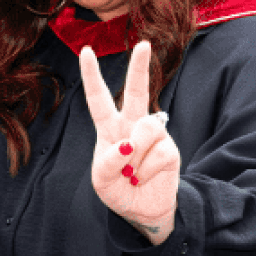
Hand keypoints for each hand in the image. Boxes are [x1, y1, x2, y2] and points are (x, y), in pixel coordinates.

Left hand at [79, 41, 181, 244]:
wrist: (144, 211)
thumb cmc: (118, 190)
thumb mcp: (101, 180)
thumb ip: (107, 161)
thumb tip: (127, 144)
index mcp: (109, 128)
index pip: (98, 99)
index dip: (91, 76)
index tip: (85, 51)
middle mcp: (132, 125)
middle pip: (135, 92)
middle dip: (140, 68)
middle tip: (144, 45)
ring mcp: (153, 135)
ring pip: (146, 128)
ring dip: (135, 156)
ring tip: (132, 173)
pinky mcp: (169, 148)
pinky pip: (157, 152)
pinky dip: (146, 170)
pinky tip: (144, 177)